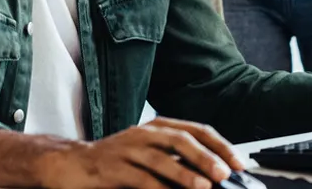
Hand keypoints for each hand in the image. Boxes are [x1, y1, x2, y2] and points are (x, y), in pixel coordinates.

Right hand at [38, 118, 246, 188]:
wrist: (73, 165)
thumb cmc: (117, 162)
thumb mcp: (150, 156)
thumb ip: (178, 161)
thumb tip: (214, 174)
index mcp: (158, 127)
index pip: (197, 129)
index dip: (220, 145)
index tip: (238, 163)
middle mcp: (144, 133)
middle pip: (180, 139)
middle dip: (206, 156)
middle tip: (224, 173)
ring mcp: (127, 149)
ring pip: (160, 158)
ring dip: (185, 173)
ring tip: (203, 186)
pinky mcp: (112, 168)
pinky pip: (139, 178)